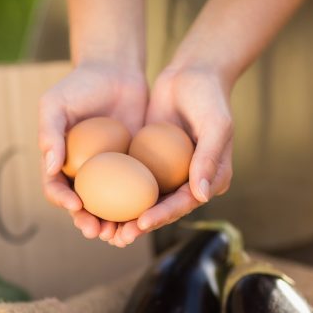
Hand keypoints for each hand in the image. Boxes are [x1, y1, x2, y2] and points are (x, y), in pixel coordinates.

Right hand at [38, 62, 147, 240]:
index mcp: (59, 162)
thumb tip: (49, 167)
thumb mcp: (55, 104)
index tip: (76, 205)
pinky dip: (138, 207)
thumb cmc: (80, 84)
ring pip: (109, 207)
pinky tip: (145, 215)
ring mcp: (109, 173)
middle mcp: (83, 172)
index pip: (56, 188)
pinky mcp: (133, 168)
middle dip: (88, 223)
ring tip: (121, 234)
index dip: (63, 200)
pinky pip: (135, 192)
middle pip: (82, 207)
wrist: (116, 71)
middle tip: (98, 231)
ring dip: (113, 225)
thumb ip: (49, 133)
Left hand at [110, 66, 233, 246]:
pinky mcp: (151, 162)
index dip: (162, 216)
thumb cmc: (209, 97)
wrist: (192, 73)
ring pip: (145, 200)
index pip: (184, 204)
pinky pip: (133, 181)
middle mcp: (191, 181)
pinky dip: (116, 193)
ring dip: (125, 217)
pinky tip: (95, 202)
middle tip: (117, 238)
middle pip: (163, 209)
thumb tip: (201, 196)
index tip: (140, 223)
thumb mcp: (216, 124)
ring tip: (104, 230)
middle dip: (139, 226)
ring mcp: (169, 173)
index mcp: (211, 179)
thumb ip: (209, 158)